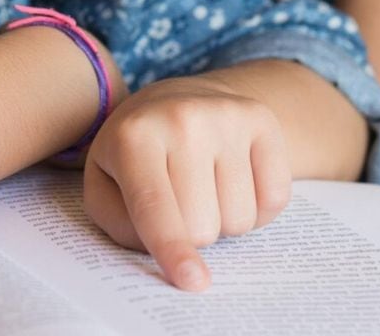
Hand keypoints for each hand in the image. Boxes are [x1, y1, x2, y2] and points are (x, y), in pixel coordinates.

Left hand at [82, 75, 290, 291]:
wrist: (181, 98)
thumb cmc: (137, 152)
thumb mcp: (105, 182)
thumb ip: (121, 223)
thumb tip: (168, 252)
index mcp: (133, 136)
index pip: (154, 205)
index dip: (173, 247)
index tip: (192, 280)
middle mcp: (181, 119)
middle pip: (202, 226)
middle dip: (192, 234)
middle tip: (178, 199)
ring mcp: (224, 115)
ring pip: (239, 218)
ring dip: (224, 219)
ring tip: (204, 184)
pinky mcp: (260, 119)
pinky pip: (275, 198)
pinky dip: (257, 206)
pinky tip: (234, 177)